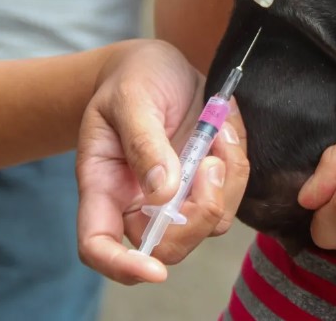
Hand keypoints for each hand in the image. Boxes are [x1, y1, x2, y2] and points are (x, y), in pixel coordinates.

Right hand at [75, 40, 249, 283]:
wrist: (155, 64)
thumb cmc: (131, 79)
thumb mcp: (130, 98)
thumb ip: (144, 143)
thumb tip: (163, 192)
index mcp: (104, 186)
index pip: (98, 245)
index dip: (122, 266)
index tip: (153, 270)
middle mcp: (138, 200)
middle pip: (168, 247)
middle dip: (200, 215)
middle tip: (211, 161)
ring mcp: (176, 195)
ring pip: (210, 223)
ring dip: (226, 180)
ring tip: (219, 130)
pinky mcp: (205, 182)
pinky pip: (231, 194)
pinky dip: (237, 163)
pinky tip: (225, 128)